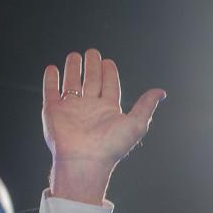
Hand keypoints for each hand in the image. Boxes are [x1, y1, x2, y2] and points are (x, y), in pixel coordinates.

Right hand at [42, 48, 165, 204]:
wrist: (85, 160)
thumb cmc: (111, 146)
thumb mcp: (136, 123)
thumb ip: (146, 105)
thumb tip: (161, 92)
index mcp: (108, 110)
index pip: (110, 86)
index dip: (109, 73)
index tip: (108, 61)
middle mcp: (90, 108)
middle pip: (91, 81)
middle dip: (91, 67)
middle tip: (92, 52)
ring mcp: (71, 109)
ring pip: (72, 84)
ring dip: (73, 69)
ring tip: (74, 55)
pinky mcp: (54, 111)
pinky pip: (51, 92)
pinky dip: (51, 80)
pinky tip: (53, 69)